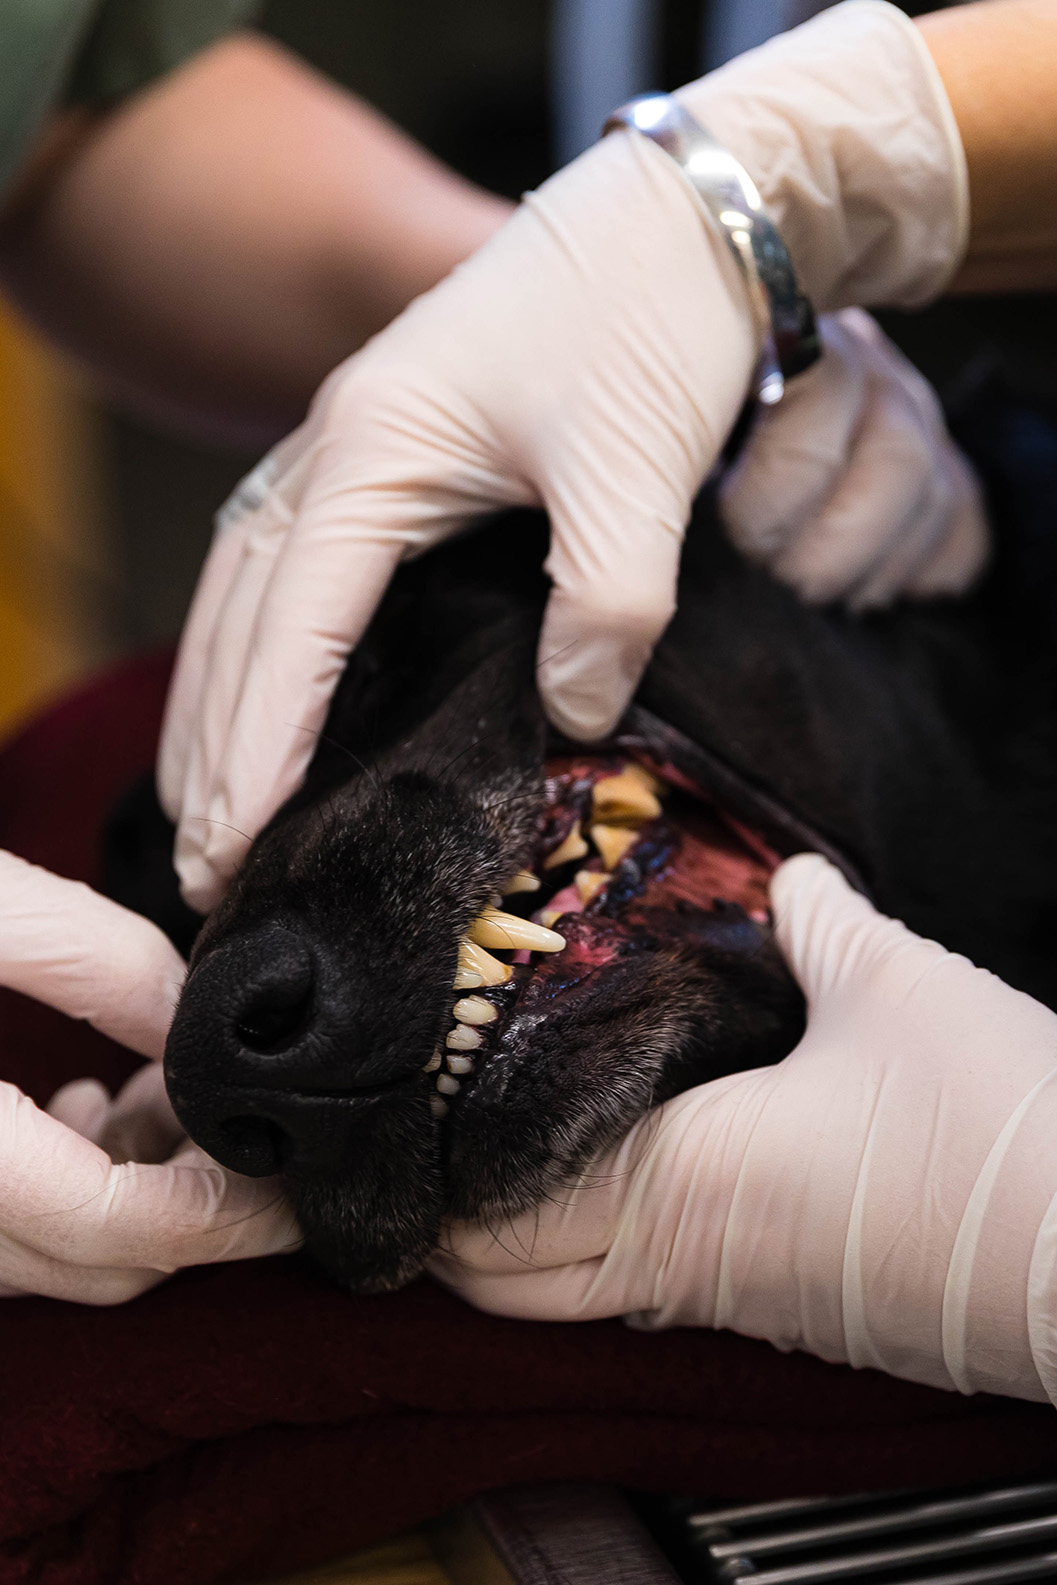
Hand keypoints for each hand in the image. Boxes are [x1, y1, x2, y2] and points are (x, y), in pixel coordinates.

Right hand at [0, 851, 298, 1300]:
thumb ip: (97, 961)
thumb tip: (198, 1019)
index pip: (116, 1227)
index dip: (228, 1215)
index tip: (303, 1178)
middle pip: (91, 1265)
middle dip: (195, 1205)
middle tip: (252, 1123)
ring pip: (47, 1260)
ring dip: (131, 1197)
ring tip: (164, 1093)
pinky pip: (2, 1231)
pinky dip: (64, 1188)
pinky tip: (83, 1103)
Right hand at [159, 0, 967, 912]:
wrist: (686, 212)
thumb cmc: (655, 318)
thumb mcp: (639, 468)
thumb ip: (606, 604)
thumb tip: (571, 720)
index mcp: (375, 450)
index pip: (294, 629)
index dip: (259, 747)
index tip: (235, 850)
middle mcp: (336, 446)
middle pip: (237, 615)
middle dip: (211, 744)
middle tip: (200, 864)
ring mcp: (351, 441)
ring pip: (245, 588)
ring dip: (217, 697)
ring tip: (205, 802)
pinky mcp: (389, 447)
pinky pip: (287, 561)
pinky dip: (261, 643)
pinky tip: (270, 693)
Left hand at [433, 854, 1056, 1405]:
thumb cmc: (998, 1132)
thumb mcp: (893, 986)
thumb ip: (814, 918)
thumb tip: (786, 875)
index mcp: (677, 1184)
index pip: (488, 1218)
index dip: (426, 1173)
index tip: (398, 1109)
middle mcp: (683, 1264)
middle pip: (504, 1280)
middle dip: (453, 1214)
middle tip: (437, 1120)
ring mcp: (732, 1302)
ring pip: (573, 1290)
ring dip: (528, 1225)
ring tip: (514, 1125)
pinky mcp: (783, 1313)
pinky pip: (650, 1288)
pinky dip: (606, 1236)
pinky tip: (631, 1159)